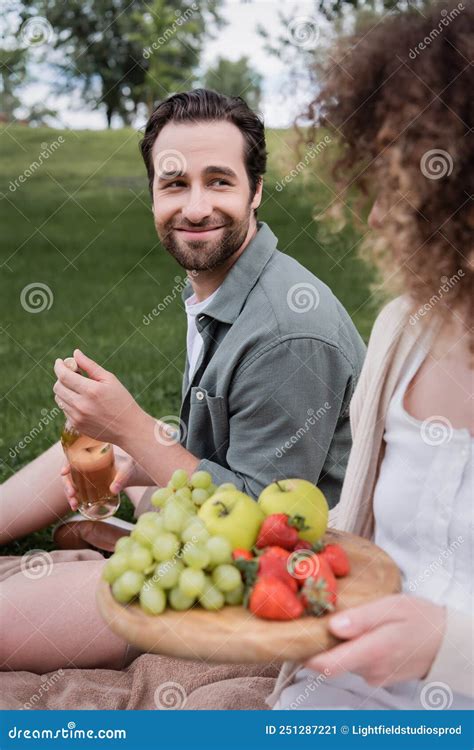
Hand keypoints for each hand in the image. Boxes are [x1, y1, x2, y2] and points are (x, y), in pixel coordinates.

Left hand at [53, 349, 143, 443]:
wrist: (129, 428)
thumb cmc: (122, 400)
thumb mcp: (109, 379)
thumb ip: (90, 365)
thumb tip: (75, 353)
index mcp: (91, 390)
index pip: (64, 376)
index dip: (59, 366)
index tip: (60, 361)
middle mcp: (81, 405)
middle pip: (58, 387)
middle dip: (61, 377)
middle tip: (72, 374)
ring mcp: (77, 417)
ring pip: (59, 398)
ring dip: (64, 390)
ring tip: (78, 388)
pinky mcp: (76, 425)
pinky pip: (64, 409)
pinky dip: (69, 402)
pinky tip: (83, 401)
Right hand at [61, 449, 146, 511]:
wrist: (130, 475)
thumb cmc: (128, 468)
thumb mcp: (126, 471)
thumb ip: (121, 479)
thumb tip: (114, 490)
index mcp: (92, 456)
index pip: (75, 458)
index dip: (67, 464)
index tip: (64, 472)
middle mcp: (86, 466)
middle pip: (70, 474)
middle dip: (67, 485)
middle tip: (72, 494)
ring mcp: (86, 477)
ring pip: (72, 484)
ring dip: (69, 495)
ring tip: (74, 505)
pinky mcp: (88, 486)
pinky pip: (77, 492)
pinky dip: (75, 499)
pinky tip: (75, 507)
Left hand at [305, 594, 445, 686]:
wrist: (445, 641)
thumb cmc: (418, 618)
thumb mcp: (391, 607)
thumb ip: (362, 618)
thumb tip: (333, 626)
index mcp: (372, 651)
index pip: (328, 665)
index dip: (306, 655)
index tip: (294, 637)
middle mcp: (370, 670)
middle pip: (331, 662)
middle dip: (321, 643)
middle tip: (315, 617)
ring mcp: (374, 676)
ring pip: (343, 661)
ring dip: (338, 644)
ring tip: (341, 620)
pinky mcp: (377, 676)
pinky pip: (355, 663)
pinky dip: (351, 649)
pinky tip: (359, 632)